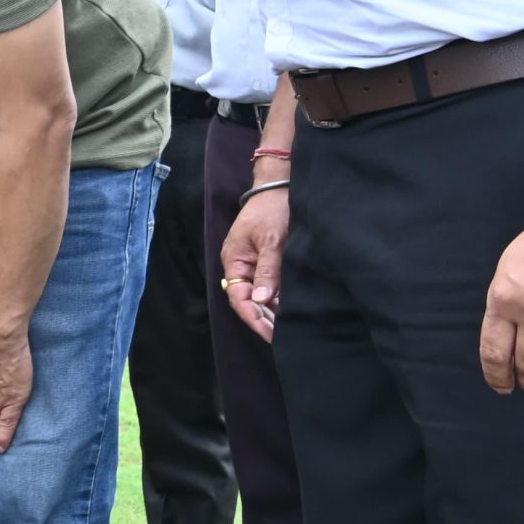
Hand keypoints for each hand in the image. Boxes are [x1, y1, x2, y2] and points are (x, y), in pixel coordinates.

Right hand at [219, 186, 288, 342]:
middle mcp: (241, 266)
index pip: (238, 299)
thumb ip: (267, 271)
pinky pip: (269, 285)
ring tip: (286, 327)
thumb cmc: (272, 210)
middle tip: (282, 336)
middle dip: (263, 319)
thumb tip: (260, 300)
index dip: (253, 318)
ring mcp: (253, 264)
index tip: (271, 333)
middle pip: (247, 301)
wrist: (278, 186)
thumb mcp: (271, 240)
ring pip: (259, 295)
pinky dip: (278, 298)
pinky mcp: (266, 260)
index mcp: (234, 262)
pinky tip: (289, 308)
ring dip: (271, 310)